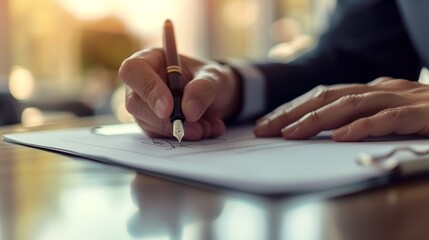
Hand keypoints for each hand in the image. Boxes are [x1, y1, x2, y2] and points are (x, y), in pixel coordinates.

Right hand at [119, 48, 239, 139]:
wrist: (217, 97)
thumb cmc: (209, 79)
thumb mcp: (214, 77)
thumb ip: (203, 89)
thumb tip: (188, 111)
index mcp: (150, 60)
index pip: (133, 71)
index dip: (148, 90)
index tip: (168, 109)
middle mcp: (141, 84)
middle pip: (135, 103)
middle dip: (164, 120)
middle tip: (194, 128)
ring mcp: (144, 106)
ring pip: (147, 124)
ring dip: (177, 130)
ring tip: (206, 127)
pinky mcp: (152, 125)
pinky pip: (160, 136)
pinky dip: (183, 137)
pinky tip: (205, 129)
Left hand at [254, 77, 428, 140]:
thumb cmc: (424, 117)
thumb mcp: (385, 114)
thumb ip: (358, 118)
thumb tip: (322, 132)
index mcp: (369, 90)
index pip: (321, 95)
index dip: (292, 108)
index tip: (266, 124)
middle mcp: (380, 89)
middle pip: (327, 96)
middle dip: (292, 113)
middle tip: (265, 129)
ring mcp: (400, 98)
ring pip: (350, 103)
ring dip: (316, 119)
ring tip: (291, 134)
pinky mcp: (420, 114)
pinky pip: (386, 118)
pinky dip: (361, 126)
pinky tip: (340, 137)